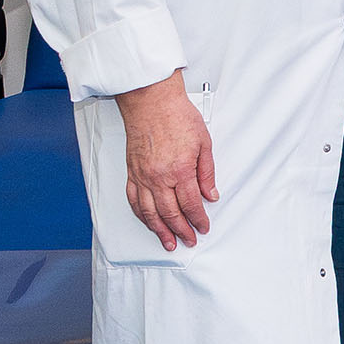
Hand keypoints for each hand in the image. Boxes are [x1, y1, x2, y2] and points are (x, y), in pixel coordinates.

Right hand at [117, 71, 215, 249]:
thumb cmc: (176, 115)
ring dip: (159, 230)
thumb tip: (211, 194)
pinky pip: (134, 200)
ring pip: (150, 212)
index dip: (198, 220)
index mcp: (180, 170)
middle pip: (170, 214)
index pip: (191, 204)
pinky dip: (141, 215)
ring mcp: (142, 176)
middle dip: (181, 231)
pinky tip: (147, 221)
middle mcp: (158, 177)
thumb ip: (207, 172)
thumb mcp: (204, 143)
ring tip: (168, 241)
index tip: (203, 227)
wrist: (150, 101)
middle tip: (189, 240)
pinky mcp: (132, 172)